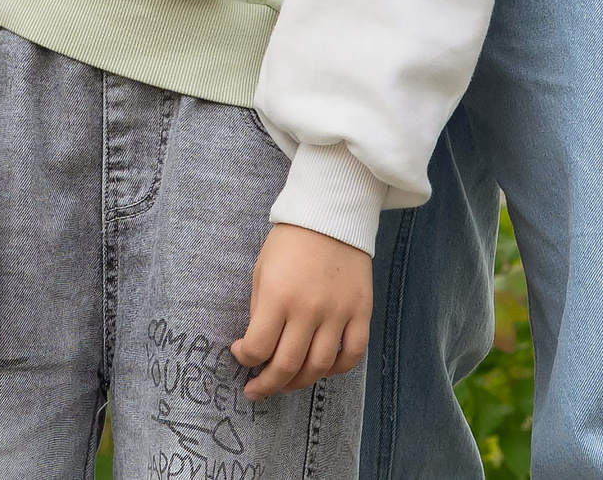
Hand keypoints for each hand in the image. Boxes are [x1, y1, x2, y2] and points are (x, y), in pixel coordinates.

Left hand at [231, 224, 369, 399]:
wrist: (330, 214)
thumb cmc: (289, 241)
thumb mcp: (262, 269)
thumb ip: (260, 309)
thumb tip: (258, 346)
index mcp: (278, 295)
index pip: (258, 347)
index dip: (245, 359)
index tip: (241, 354)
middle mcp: (309, 309)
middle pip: (288, 366)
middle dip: (268, 384)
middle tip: (256, 389)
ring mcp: (338, 312)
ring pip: (319, 367)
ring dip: (299, 382)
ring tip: (286, 383)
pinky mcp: (361, 312)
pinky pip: (352, 355)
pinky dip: (337, 370)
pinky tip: (322, 368)